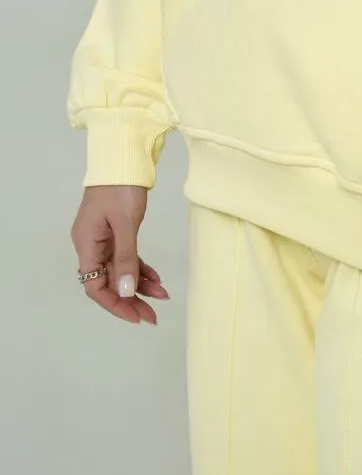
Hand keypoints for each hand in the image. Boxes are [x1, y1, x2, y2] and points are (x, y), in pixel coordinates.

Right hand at [70, 185, 169, 324]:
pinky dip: (141, 269)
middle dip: (130, 300)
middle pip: (108, 282)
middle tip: (153, 316)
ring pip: (120, 272)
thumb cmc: (120, 186)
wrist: (123, 158)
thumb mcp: (126, 223)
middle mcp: (91, 244)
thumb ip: (126, 258)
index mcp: (86, 244)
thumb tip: (126, 291)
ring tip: (163, 296)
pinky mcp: (115, 232)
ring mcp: (103, 238)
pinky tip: (157, 279)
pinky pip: (127, 258)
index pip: (95, 286)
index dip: (115, 304)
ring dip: (139, 286)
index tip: (136, 316)